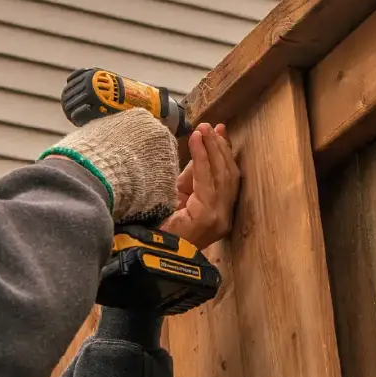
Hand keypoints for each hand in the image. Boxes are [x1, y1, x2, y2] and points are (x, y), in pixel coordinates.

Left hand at [159, 123, 239, 250]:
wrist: (146, 250)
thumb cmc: (159, 225)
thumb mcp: (179, 195)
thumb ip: (191, 176)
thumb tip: (199, 149)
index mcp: (219, 213)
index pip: (228, 178)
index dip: (225, 153)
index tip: (220, 131)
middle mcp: (224, 216)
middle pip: (229, 175)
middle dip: (220, 147)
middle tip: (210, 126)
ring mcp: (218, 218)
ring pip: (222, 175)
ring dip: (212, 149)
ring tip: (204, 130)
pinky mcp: (207, 217)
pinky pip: (207, 180)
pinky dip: (202, 158)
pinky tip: (197, 142)